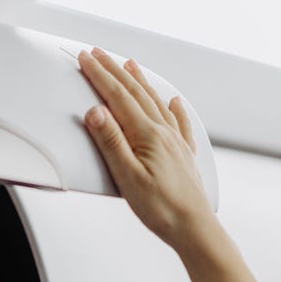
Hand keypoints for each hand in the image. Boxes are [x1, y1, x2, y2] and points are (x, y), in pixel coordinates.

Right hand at [77, 48, 214, 252]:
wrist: (194, 227)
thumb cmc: (161, 208)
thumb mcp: (127, 176)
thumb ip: (111, 141)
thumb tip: (95, 111)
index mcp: (147, 134)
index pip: (117, 97)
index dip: (99, 75)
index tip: (86, 58)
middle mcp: (163, 132)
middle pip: (135, 92)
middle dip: (114, 70)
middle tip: (98, 53)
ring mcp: (175, 141)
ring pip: (155, 101)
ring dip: (139, 81)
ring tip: (129, 64)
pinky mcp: (183, 154)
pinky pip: (179, 122)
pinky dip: (173, 107)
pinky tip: (173, 102)